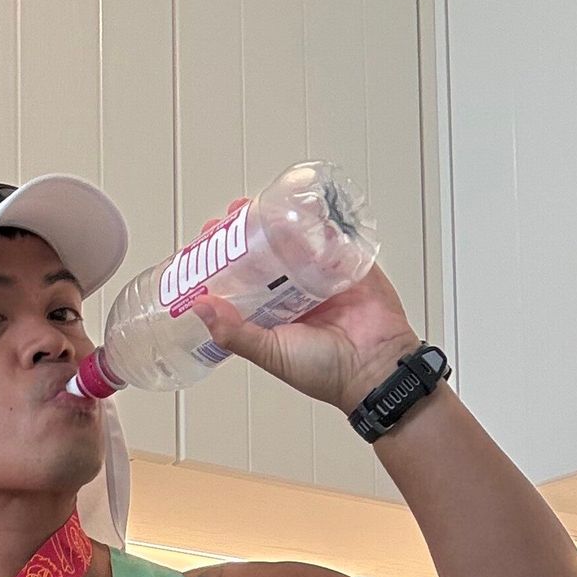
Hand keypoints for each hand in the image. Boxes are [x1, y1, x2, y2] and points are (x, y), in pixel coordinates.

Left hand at [187, 213, 420, 413]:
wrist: (376, 368)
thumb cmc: (325, 371)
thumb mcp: (270, 353)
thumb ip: (236, 333)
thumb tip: (200, 308)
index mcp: (273, 314)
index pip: (243, 280)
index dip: (225, 261)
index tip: (209, 242)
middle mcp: (295, 293)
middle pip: (267, 255)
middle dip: (249, 233)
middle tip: (233, 216)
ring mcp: (322, 277)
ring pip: (297, 241)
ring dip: (281, 222)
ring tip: (262, 206)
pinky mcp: (349, 265)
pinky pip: (333, 238)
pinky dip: (321, 222)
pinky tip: (303, 207)